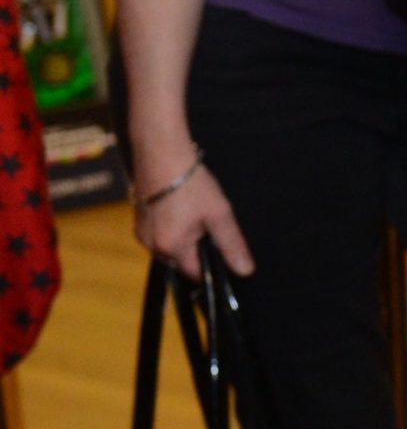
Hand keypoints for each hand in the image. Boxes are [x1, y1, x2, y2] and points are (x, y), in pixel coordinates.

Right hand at [132, 149, 254, 280]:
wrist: (161, 154)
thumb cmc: (191, 184)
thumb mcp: (219, 214)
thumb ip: (231, 245)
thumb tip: (244, 270)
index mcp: (170, 248)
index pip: (195, 274)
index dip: (212, 268)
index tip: (223, 254)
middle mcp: (150, 245)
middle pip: (181, 261)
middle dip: (198, 250)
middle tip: (210, 224)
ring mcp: (142, 233)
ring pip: (171, 246)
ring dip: (186, 238)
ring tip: (196, 213)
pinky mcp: (139, 220)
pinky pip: (160, 234)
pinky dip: (173, 227)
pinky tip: (182, 208)